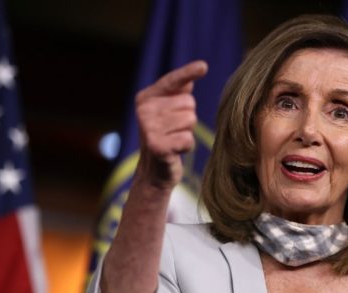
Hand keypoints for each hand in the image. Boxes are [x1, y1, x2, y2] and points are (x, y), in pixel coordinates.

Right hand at [134, 60, 207, 189]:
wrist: (154, 171)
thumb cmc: (166, 136)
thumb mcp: (169, 111)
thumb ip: (178, 91)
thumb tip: (195, 71)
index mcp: (146, 98)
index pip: (172, 81)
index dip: (188, 72)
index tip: (203, 66)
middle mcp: (144, 111)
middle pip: (188, 103)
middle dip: (187, 118)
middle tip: (173, 130)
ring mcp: (149, 128)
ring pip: (190, 120)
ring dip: (187, 132)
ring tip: (173, 139)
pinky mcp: (158, 147)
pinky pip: (188, 139)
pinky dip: (186, 146)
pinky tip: (174, 151)